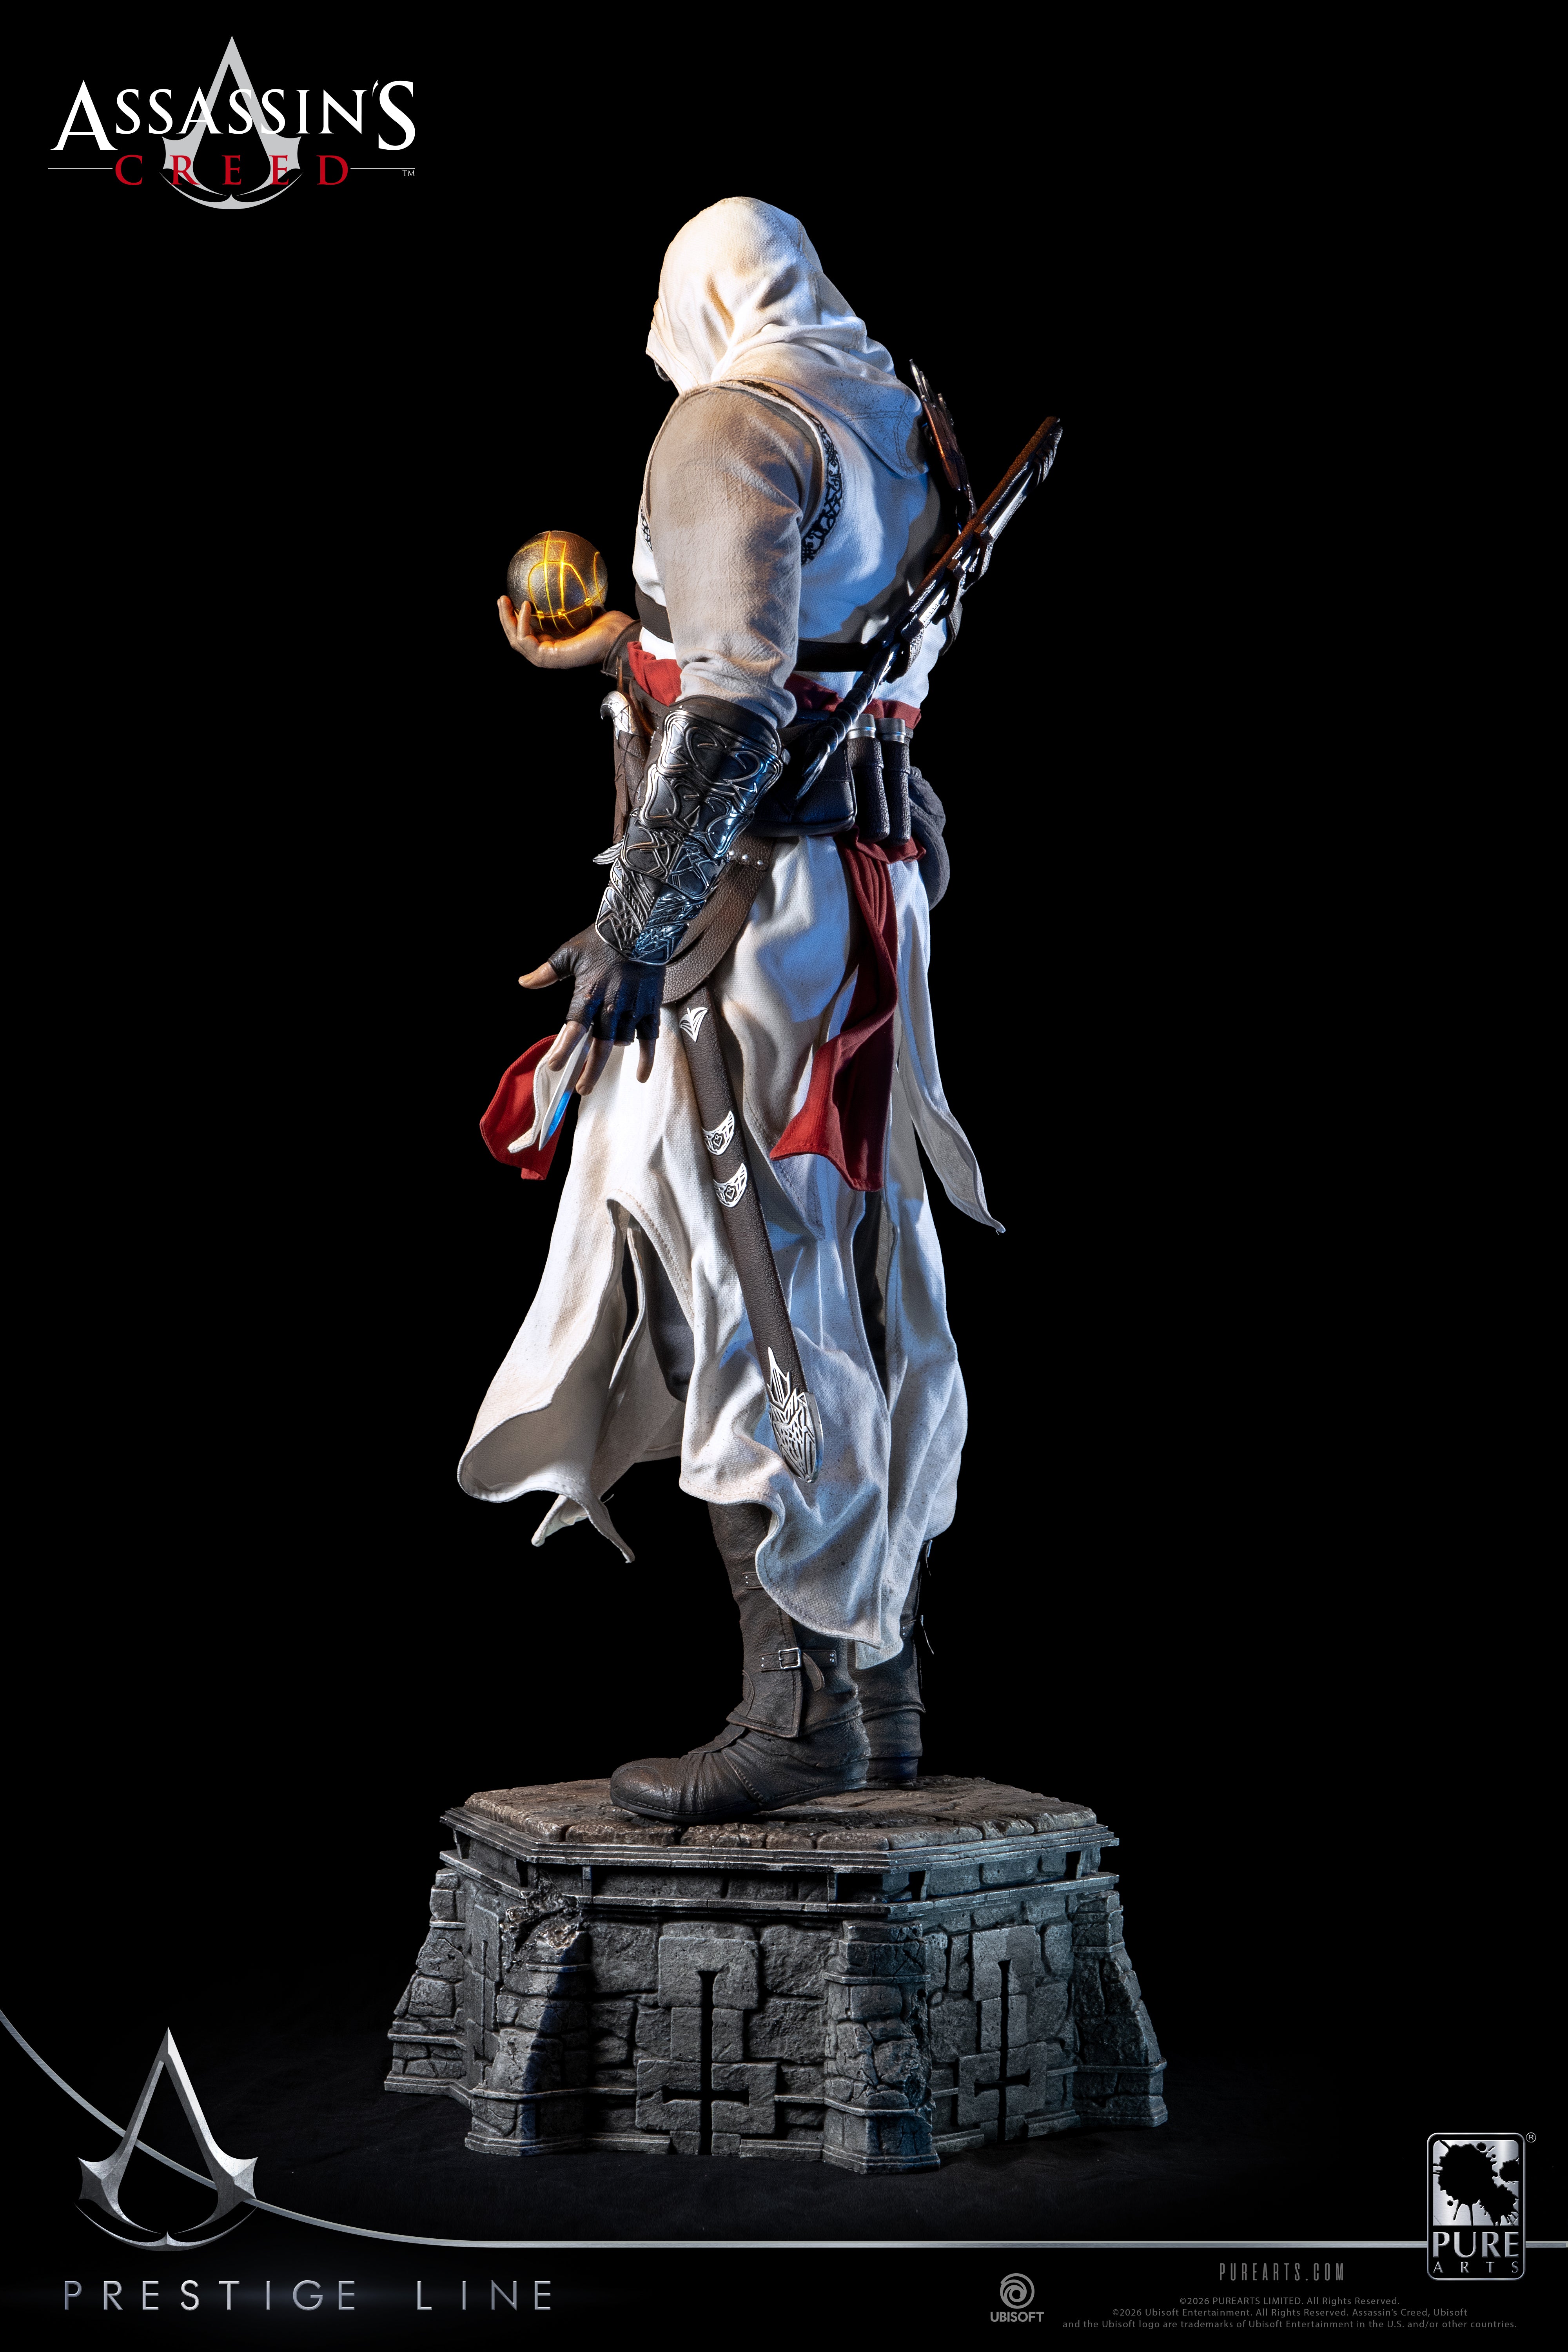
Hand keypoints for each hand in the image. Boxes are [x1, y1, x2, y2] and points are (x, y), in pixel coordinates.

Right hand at [498, 597, 637, 670]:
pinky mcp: (548, 659)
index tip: (513, 598)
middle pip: (516, 638)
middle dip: (505, 619)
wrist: (616, 636)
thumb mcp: (580, 609)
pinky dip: (521, 624)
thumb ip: (565, 602)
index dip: (516, 618)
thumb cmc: (606, 623)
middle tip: (501, 598)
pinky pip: (525, 641)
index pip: (528, 633)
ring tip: (505, 600)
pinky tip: (524, 606)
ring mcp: (547, 658)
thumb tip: (558, 579)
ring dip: (507, 620)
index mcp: (553, 644)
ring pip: (516, 641)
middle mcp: (548, 653)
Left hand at [520, 925, 661, 1091]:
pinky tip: (641, 1075)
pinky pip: (649, 1038)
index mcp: (588, 993)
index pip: (574, 1028)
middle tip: (581, 1089)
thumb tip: (524, 982)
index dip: (565, 1049)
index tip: (556, 1067)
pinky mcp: (650, 1007)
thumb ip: (547, 972)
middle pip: (599, 1046)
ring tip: (600, 1060)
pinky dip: (647, 1058)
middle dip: (589, 1070)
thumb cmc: (603, 938)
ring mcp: (632, 1008)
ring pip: (621, 1042)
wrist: (641, 926)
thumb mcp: (570, 952)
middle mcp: (611, 1005)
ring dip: (611, 1053)